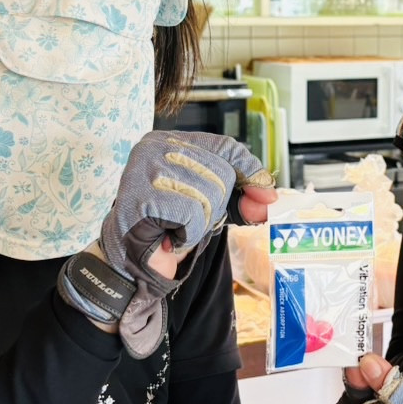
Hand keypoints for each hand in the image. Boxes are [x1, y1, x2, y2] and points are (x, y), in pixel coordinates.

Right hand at [101, 131, 273, 356]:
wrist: (132, 263)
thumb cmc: (170, 228)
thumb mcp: (214, 205)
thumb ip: (243, 197)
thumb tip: (270, 198)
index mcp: (171, 140)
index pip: (226, 146)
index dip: (249, 172)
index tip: (265, 196)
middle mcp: (155, 145)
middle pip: (221, 172)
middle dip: (215, 207)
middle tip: (186, 220)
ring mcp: (146, 167)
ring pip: (209, 195)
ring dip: (199, 224)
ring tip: (174, 227)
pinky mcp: (141, 193)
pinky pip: (191, 214)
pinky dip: (187, 233)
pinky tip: (168, 235)